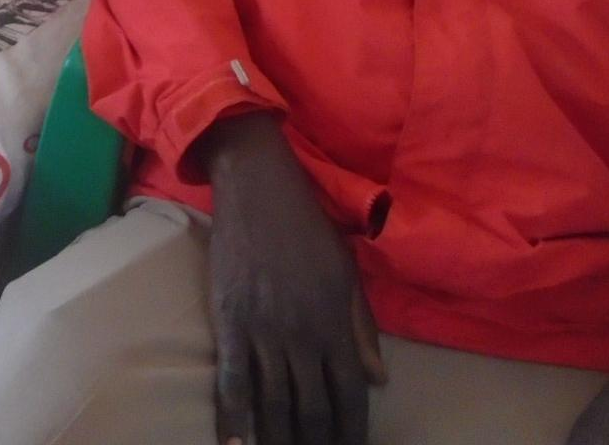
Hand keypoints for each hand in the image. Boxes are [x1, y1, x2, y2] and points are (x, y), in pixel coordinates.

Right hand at [202, 113, 385, 444]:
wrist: (258, 189)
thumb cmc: (307, 227)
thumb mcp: (347, 272)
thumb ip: (362, 327)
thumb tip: (378, 379)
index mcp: (335, 324)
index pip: (349, 396)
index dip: (351, 432)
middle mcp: (303, 335)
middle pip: (312, 409)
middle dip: (317, 444)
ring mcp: (264, 330)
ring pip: (274, 403)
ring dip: (280, 440)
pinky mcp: (230, 321)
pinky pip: (232, 380)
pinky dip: (234, 418)